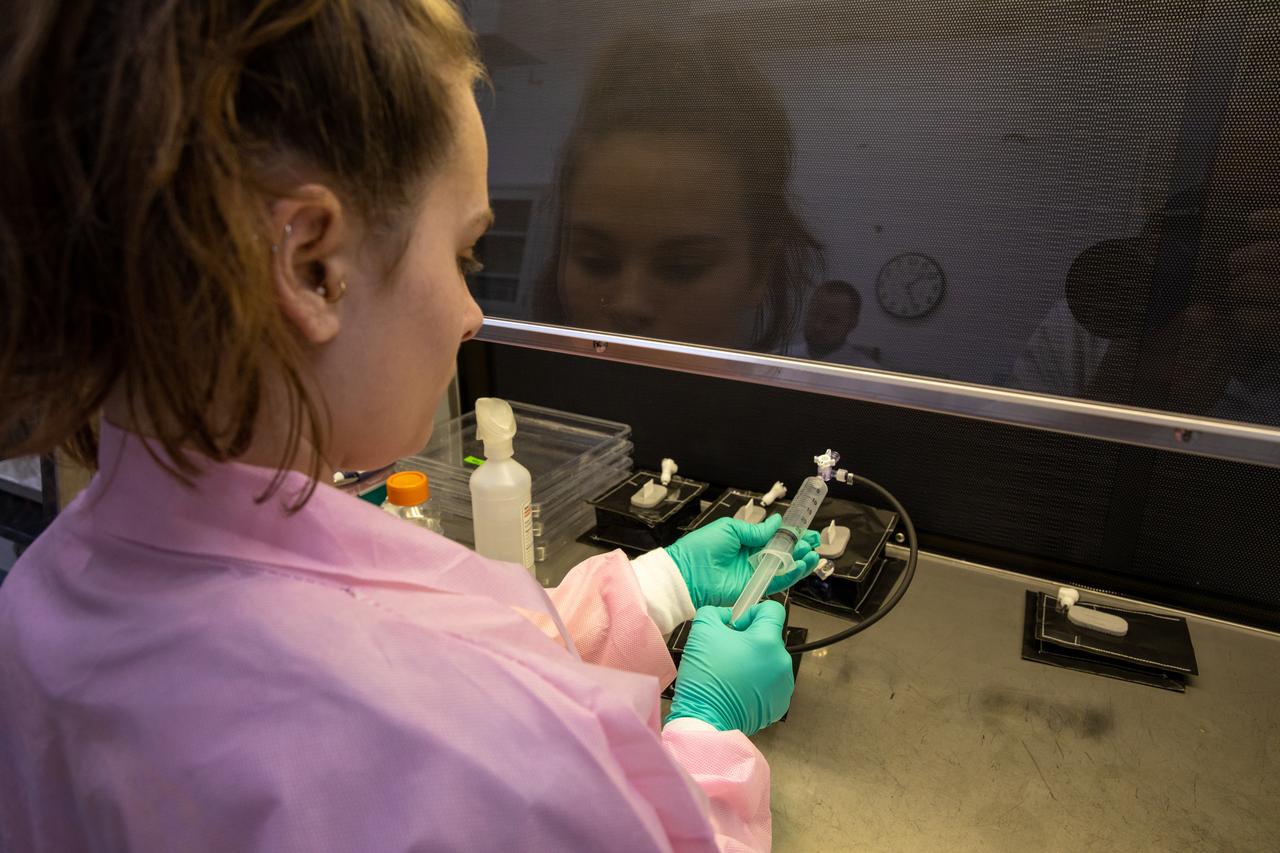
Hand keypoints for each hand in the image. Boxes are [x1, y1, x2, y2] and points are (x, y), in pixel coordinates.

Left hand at [665, 515, 819, 607]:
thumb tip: (776, 521)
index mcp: (745, 541)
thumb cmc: (702, 547)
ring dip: (800, 560)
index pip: (773, 536)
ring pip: (784, 567)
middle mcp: (752, 557)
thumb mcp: (730, 529)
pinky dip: (793, 574)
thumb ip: (756, 530)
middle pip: (783, 552)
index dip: (791, 533)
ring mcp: (754, 573)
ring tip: (813, 553)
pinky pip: (778, 581)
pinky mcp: (755, 588)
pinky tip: (803, 564)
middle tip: (816, 541)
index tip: (806, 529)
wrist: (687, 573)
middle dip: (800, 546)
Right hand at [666, 602, 793, 734]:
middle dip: (749, 640)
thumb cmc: (706, 676)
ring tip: (731, 673)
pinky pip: (770, 683)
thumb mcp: (702, 630)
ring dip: (754, 661)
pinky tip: (738, 689)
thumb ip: (716, 612)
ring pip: (769, 661)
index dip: (752, 612)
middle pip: (769, 637)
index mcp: (767, 641)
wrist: (706, 721)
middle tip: (726, 652)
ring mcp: (784, 685)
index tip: (736, 626)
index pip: (772, 610)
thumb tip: (726, 616)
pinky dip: (757, 682)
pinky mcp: (779, 704)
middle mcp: (782, 662)